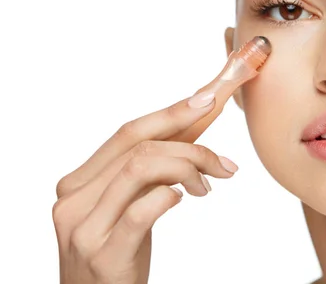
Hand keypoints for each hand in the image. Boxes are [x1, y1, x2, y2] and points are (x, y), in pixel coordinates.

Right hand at [52, 93, 238, 283]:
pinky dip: (170, 196)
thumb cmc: (118, 252)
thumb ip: (156, 164)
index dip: (171, 112)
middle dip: (192, 146)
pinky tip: (184, 200)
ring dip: (188, 169)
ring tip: (207, 187)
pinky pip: (143, 210)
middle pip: (139, 147)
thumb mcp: (131, 203)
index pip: (128, 132)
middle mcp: (73, 199)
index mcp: (78, 181)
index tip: (208, 99)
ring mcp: (84, 227)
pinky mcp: (104, 255)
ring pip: (141, 168)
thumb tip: (195, 118)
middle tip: (223, 163)